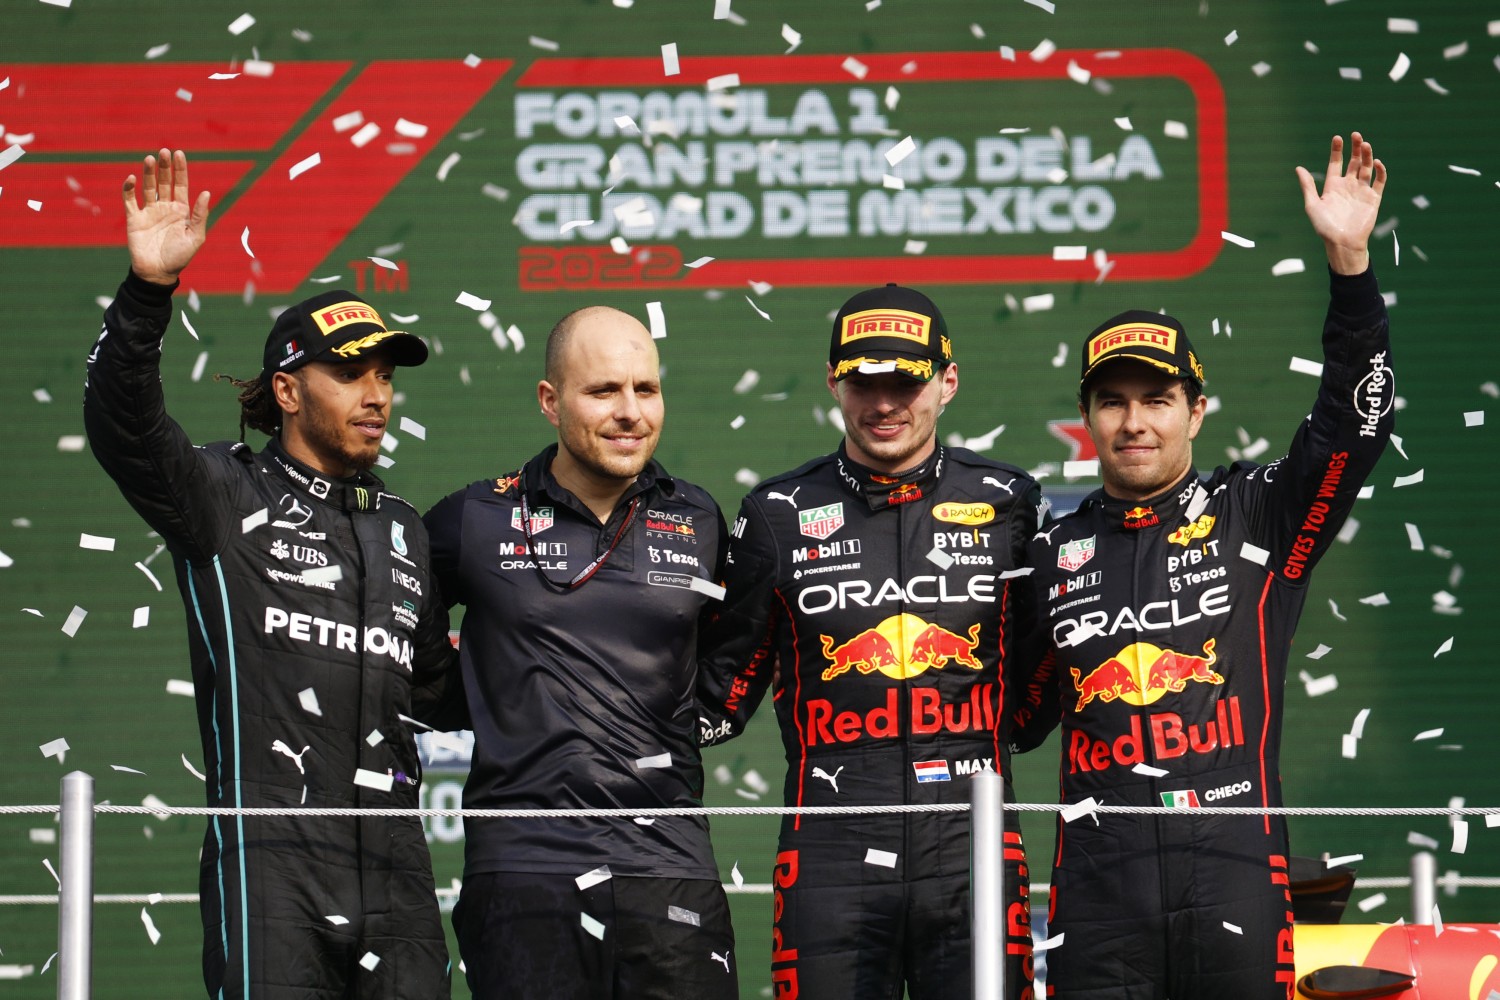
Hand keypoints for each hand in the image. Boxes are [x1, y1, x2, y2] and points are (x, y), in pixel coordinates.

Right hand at [122, 148, 210, 285]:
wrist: (158, 273)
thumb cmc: (180, 257)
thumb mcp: (195, 237)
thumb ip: (199, 215)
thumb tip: (206, 192)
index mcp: (181, 211)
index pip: (181, 185)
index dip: (180, 169)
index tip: (179, 153)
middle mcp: (165, 208)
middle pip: (164, 182)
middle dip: (164, 167)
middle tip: (164, 152)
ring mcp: (149, 212)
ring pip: (148, 187)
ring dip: (149, 173)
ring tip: (150, 159)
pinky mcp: (134, 218)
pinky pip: (130, 200)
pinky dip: (129, 189)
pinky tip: (133, 179)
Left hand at [1295, 132, 1386, 275]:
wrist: (1342, 243)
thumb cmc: (1325, 227)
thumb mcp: (1312, 205)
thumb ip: (1308, 186)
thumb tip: (1298, 168)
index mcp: (1333, 187)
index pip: (1336, 164)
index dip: (1337, 151)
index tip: (1337, 138)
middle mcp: (1348, 186)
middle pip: (1354, 162)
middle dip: (1355, 148)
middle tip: (1356, 135)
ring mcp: (1361, 191)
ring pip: (1367, 168)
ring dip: (1367, 156)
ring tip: (1365, 144)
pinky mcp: (1373, 199)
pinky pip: (1379, 182)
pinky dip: (1380, 171)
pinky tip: (1377, 163)